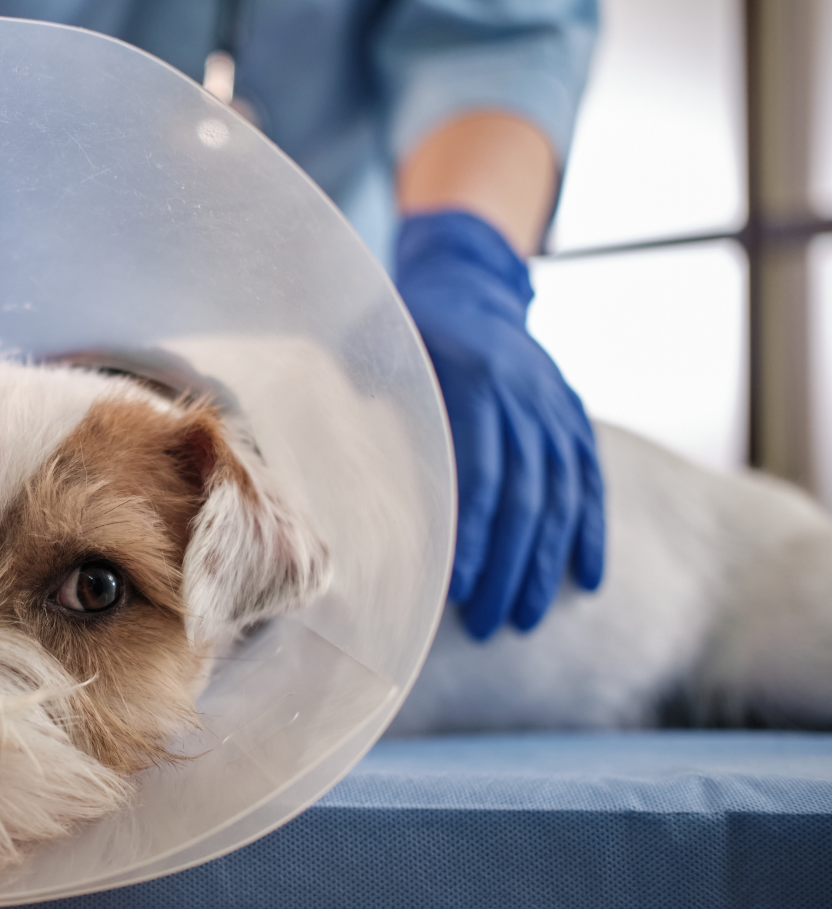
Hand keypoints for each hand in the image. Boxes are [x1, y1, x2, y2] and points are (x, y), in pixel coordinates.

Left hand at [396, 210, 604, 637]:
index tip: (457, 584)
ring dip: (543, 563)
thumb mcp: (379, 351)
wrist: (469, 284)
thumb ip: (356, 400)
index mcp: (472, 378)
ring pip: (558, 496)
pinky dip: (588, 532)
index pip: (478, 470)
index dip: (471, 531)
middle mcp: (523, 394)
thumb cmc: (407, 332)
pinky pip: (590, 482)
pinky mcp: (574, 418)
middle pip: (523, 495)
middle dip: (505, 566)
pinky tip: (585, 581)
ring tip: (523, 617)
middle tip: (486, 624)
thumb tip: (319, 458)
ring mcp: (554, 407)